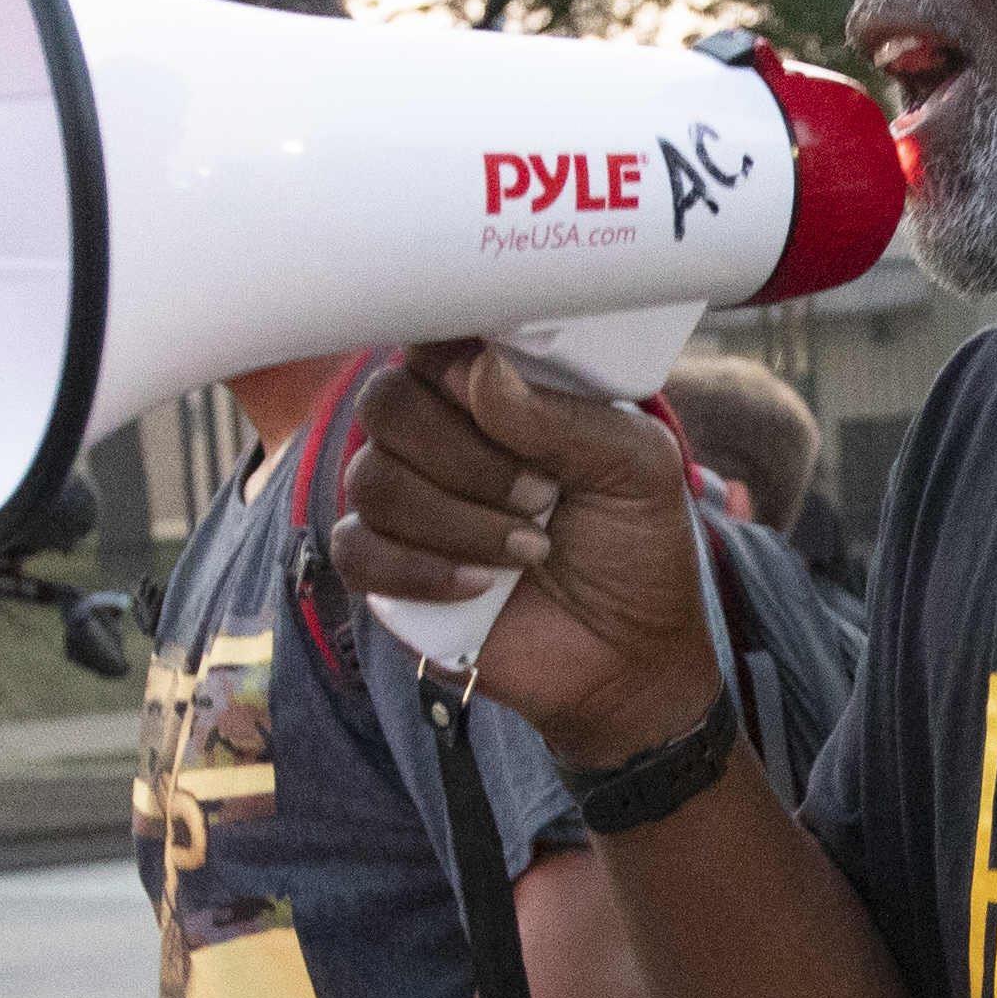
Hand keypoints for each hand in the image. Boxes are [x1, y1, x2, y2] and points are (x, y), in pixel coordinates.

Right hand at [331, 341, 721, 765]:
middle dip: (467, 455)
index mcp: (489, 395)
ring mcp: (402, 504)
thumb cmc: (635, 546)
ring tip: (533, 548)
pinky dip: (421, 568)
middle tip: (542, 493)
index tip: (500, 397)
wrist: (632, 652)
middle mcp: (432, 438)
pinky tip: (479, 585)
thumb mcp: (637, 467)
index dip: (455, 364)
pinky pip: (359, 551)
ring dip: (460, 519)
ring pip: (373, 480)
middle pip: (387, 404)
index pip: (432, 344)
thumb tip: (482, 371)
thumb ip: (566, 415)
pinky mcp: (385, 572)